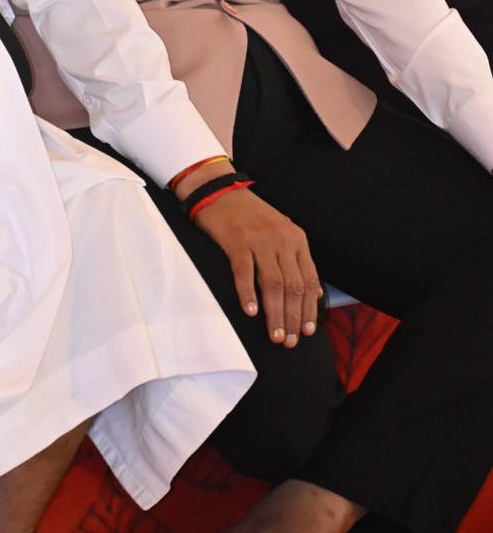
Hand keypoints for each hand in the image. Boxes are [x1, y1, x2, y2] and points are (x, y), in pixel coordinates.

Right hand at [175, 164, 320, 346]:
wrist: (219, 191)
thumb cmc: (249, 216)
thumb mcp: (280, 232)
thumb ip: (295, 259)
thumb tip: (313, 293)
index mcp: (296, 239)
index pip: (309, 281)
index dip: (310, 309)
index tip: (307, 331)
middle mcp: (282, 239)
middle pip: (293, 286)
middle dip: (293, 318)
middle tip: (289, 341)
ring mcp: (259, 239)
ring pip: (273, 284)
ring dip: (275, 314)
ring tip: (274, 334)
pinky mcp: (236, 240)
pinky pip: (244, 273)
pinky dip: (248, 295)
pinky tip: (250, 312)